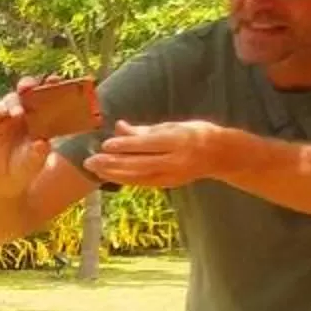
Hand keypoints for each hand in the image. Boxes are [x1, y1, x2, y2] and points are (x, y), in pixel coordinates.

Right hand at [0, 80, 54, 199]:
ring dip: (16, 101)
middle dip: (31, 85)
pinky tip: (4, 112)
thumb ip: (40, 152)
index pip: (48, 96)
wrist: (5, 181)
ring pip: (12, 99)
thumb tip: (43, 144)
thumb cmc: (27, 167)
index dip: (52, 86)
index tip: (57, 80)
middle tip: (33, 87)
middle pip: (28, 92)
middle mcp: (26, 112)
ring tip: (19, 111)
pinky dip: (0, 108)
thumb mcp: (37, 161)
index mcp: (43, 117)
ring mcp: (8, 117)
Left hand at [85, 119, 232, 190]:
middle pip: (139, 163)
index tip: (105, 144)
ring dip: (113, 173)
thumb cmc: (194, 133)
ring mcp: (172, 175)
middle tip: (90, 160)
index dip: (125, 145)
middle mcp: (176, 160)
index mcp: (178, 141)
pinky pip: (142, 183)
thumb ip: (144, 130)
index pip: (147, 144)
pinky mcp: (169, 184)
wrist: (221, 154)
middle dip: (113, 163)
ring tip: (93, 168)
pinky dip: (123, 179)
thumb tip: (118, 126)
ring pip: (138, 176)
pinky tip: (108, 175)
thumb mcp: (172, 126)